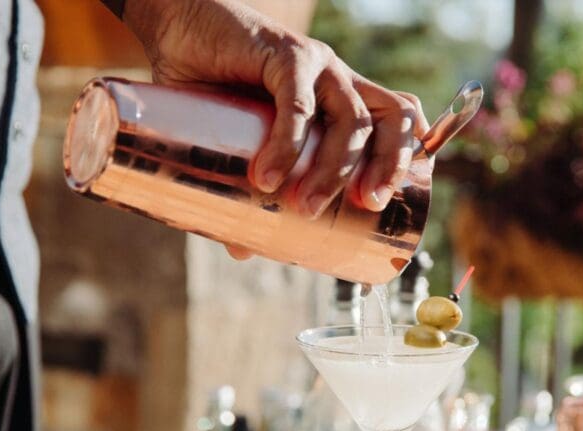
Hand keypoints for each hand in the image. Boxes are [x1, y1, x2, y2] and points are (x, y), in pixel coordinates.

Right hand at [125, 0, 428, 245]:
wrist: (177, 28)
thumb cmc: (214, 86)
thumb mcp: (242, 142)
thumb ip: (246, 192)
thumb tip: (243, 250)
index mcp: (341, 99)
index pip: (395, 122)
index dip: (405, 156)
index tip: (388, 200)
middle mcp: (338, 79)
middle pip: (387, 121)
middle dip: (385, 167)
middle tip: (366, 205)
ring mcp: (316, 64)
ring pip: (350, 118)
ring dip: (334, 168)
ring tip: (306, 206)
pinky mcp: (284, 53)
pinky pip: (297, 102)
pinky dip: (287, 143)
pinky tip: (268, 177)